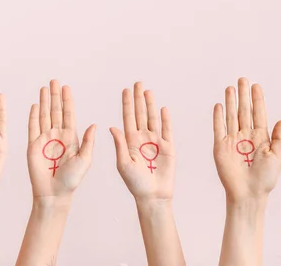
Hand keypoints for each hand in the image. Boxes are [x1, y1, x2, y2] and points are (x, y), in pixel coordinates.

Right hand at [27, 80, 94, 198]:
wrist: (54, 193)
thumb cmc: (72, 180)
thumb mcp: (85, 160)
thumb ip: (88, 142)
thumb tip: (94, 124)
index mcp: (71, 137)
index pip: (69, 114)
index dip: (67, 100)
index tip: (66, 87)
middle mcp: (57, 135)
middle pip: (56, 110)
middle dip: (55, 95)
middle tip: (54, 81)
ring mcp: (44, 139)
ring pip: (44, 115)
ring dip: (44, 101)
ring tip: (44, 88)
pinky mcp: (32, 145)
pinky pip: (32, 127)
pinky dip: (33, 116)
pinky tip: (35, 105)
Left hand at [109, 82, 174, 201]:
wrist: (153, 196)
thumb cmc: (135, 183)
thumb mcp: (123, 164)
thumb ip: (120, 144)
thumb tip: (112, 127)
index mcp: (130, 141)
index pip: (128, 117)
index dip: (127, 104)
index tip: (125, 90)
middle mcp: (142, 138)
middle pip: (140, 114)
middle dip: (139, 98)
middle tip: (138, 83)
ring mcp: (156, 142)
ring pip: (153, 118)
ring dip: (151, 105)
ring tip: (148, 91)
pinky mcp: (168, 147)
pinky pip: (167, 130)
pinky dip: (165, 119)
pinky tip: (163, 108)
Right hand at [213, 78, 280, 202]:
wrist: (248, 194)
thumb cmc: (265, 179)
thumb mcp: (278, 158)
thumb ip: (279, 139)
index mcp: (261, 137)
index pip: (258, 113)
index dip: (257, 99)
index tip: (256, 86)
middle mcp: (246, 136)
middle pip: (244, 111)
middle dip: (243, 95)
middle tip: (243, 79)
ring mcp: (232, 140)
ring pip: (232, 116)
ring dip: (231, 102)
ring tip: (230, 87)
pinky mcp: (220, 147)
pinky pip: (219, 128)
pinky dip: (218, 117)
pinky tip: (219, 105)